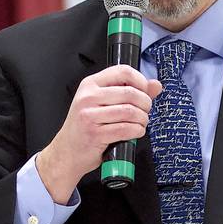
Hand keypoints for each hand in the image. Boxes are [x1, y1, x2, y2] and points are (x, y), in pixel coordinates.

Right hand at [37, 65, 161, 203]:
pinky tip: (135, 132)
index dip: (140, 81)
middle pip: (130, 93)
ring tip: (140, 123)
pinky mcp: (94, 133)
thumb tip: (155, 85)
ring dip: (142, 120)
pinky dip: (137, 131)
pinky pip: (126, 129)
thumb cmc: (86, 127)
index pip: (123, 71)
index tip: (145, 92)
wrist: (67, 151)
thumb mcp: (103, 104)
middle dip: (145, 104)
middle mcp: (88, 97)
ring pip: (130, 112)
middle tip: (145, 112)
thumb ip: (130, 92)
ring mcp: (89, 115)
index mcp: (90, 84)